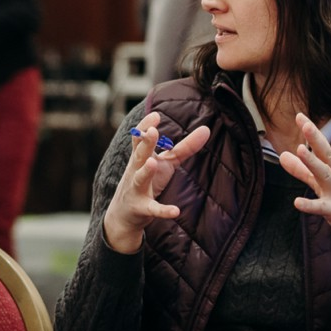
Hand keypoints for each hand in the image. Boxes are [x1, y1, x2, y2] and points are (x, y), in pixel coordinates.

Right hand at [103, 111, 210, 253]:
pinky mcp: (142, 208)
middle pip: (139, 154)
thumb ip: (184, 147)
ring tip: (153, 163)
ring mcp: (137, 189)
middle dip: (144, 143)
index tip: (155, 115)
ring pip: (140, 179)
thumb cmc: (147, 182)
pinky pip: (153, 209)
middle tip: (152, 131)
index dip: (145, 127)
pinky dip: (163, 210)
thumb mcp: (166, 163)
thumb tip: (206, 129)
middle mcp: (135, 171)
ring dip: (146, 171)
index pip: (139, 139)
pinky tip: (175, 211)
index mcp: (140, 158)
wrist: (124, 215)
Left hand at [279, 112, 330, 259]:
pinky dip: (309, 205)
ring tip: (300, 150)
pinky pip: (321, 207)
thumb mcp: (323, 184)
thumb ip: (302, 170)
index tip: (300, 116)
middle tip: (305, 123)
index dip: (312, 132)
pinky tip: (297, 202)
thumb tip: (282, 155)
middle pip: (326, 155)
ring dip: (312, 163)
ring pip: (324, 175)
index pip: (322, 147)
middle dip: (316, 139)